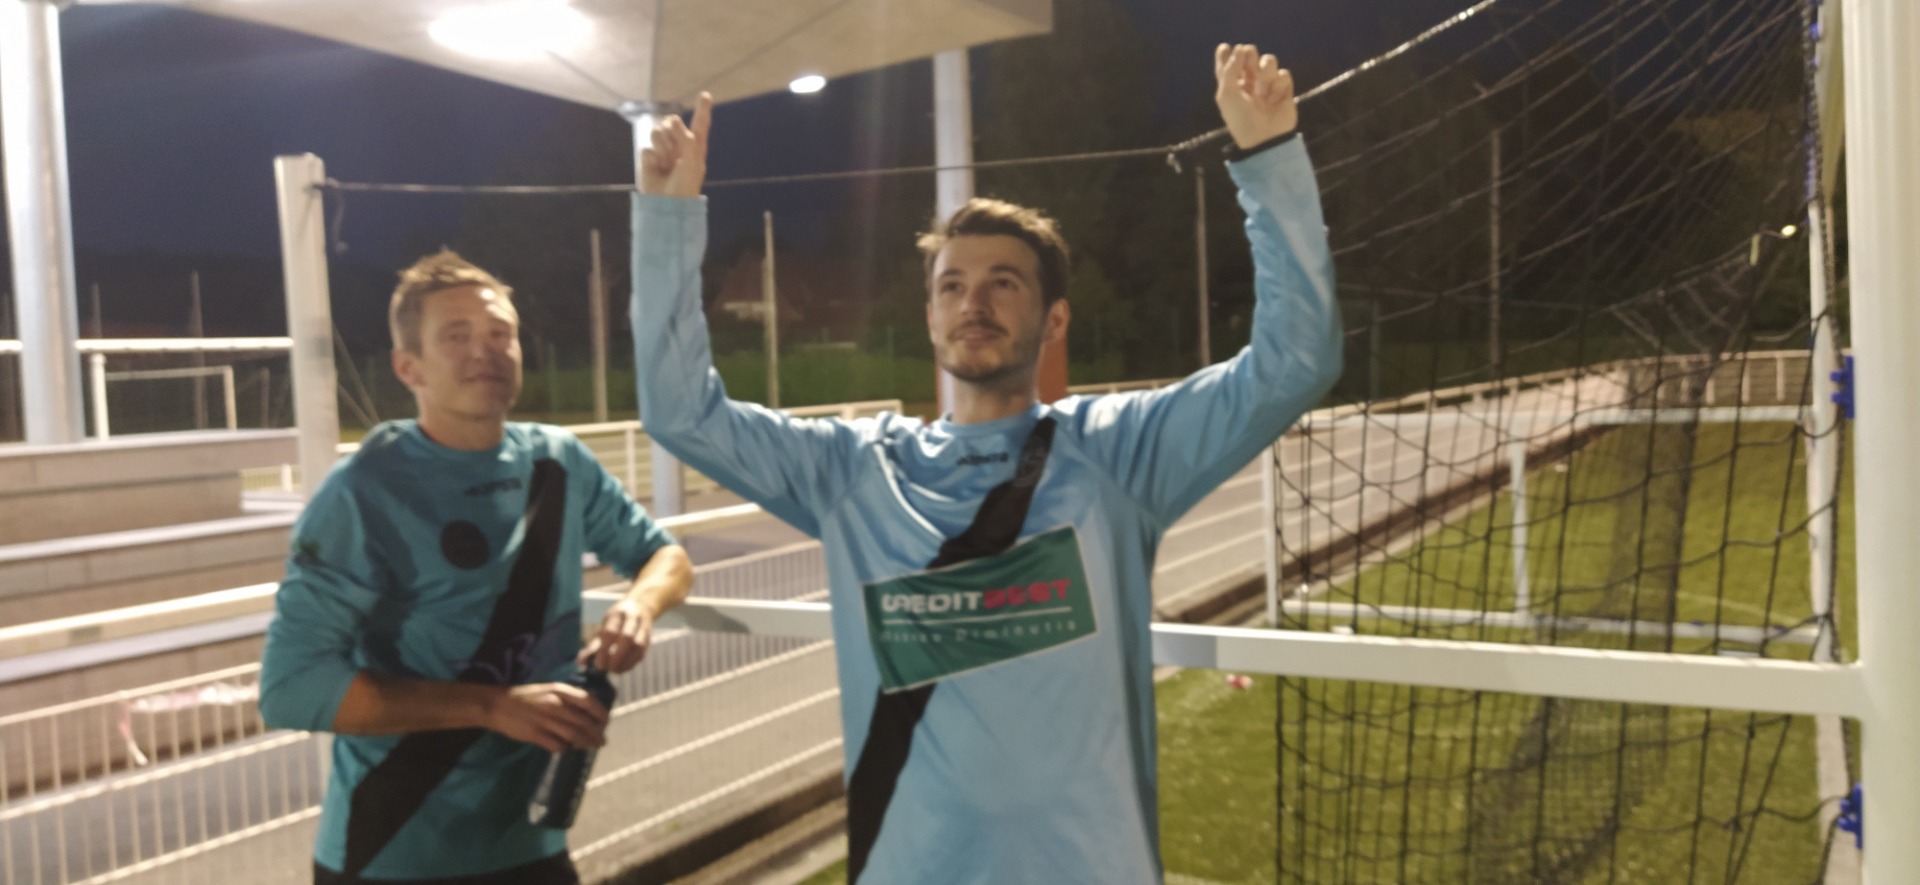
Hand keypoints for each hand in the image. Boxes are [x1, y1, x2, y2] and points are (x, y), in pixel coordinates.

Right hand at [484, 682, 608, 751]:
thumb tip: (589, 712)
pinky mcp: (535, 735)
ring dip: (586, 743)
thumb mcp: (549, 690)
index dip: (601, 714)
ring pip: (574, 736)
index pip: (589, 702)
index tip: (605, 722)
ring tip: (592, 746)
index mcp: (560, 691)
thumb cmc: (526, 697)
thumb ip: (568, 699)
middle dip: (597, 734)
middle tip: (602, 741)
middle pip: (584, 723)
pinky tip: (568, 748)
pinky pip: (558, 746)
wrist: (496, 704)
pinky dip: (566, 749)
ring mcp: (545, 720)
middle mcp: (555, 704)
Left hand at [580, 599, 653, 673]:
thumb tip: (581, 662)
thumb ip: (594, 644)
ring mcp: (644, 628)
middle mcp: (633, 619)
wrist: (641, 607)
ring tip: (615, 670)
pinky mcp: (649, 638)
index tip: (598, 664)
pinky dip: (632, 663)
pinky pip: (642, 653)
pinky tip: (623, 668)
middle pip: (627, 637)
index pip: (610, 632)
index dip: (604, 650)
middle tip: (607, 668)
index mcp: (618, 614)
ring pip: (638, 646)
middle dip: (616, 656)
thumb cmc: (618, 620)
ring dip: (625, 662)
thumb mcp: (605, 625)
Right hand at [640, 92, 712, 197]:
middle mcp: (679, 145)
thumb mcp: (692, 159)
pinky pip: (647, 147)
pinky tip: (657, 169)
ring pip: (657, 131)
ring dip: (662, 147)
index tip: (704, 95)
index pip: (700, 124)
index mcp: (695, 146)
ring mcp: (663, 150)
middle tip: (675, 155)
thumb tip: (671, 120)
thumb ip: (686, 137)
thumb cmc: (685, 184)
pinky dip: (653, 158)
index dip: (702, 109)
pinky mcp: (649, 158)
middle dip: (672, 134)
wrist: (668, 203)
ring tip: (666, 164)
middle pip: (671, 122)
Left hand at [1214, 44, 1297, 149]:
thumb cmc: (1241, 118)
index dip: (1226, 53)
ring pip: (1269, 60)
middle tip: (1248, 69)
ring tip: (1261, 93)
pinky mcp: (1284, 88)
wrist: (1264, 138)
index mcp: (1232, 83)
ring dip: (1264, 73)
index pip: (1228, 61)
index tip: (1225, 48)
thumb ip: (1230, 69)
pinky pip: (1283, 74)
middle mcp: (1249, 80)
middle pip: (1250, 53)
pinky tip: (1274, 99)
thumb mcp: (1227, 94)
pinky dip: (1278, 85)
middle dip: (1249, 56)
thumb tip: (1240, 48)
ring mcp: (1267, 83)